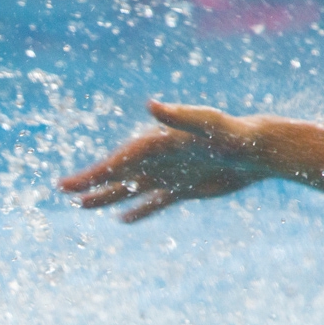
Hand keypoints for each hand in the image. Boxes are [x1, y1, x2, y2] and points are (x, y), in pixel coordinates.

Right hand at [60, 100, 273, 222]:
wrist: (260, 149)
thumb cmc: (235, 133)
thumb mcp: (207, 124)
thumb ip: (178, 116)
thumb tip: (151, 105)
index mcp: (156, 144)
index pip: (118, 162)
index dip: (92, 174)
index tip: (68, 185)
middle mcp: (159, 159)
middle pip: (118, 174)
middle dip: (90, 183)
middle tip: (63, 191)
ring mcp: (170, 174)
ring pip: (131, 190)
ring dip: (108, 197)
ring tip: (83, 206)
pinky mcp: (185, 188)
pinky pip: (156, 203)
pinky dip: (139, 211)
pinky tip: (122, 220)